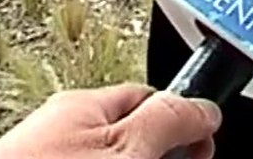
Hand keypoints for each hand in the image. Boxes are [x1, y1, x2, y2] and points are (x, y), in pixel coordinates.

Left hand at [0, 84, 220, 158]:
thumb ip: (168, 123)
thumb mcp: (125, 150)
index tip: (204, 149)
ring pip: (106, 156)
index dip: (183, 124)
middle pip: (130, 135)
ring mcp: (47, 156)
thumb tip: (205, 106)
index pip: (149, 99)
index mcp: (84, 107)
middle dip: (158, 153)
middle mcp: (61, 130)